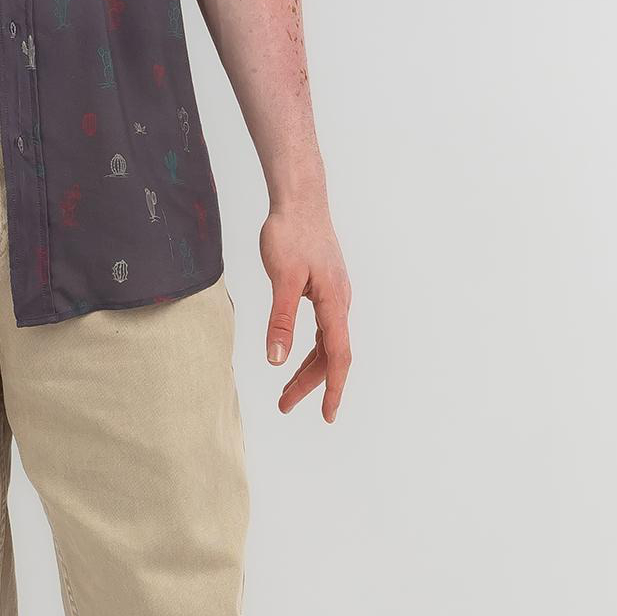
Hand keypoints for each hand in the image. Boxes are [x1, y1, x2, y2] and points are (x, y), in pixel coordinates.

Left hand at [259, 196, 352, 421]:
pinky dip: (309, 349)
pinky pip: (321, 329)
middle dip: (310, 384)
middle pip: (331, 355)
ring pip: (325, 343)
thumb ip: (281, 320)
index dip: (333, 388)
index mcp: (334, 303)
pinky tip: (293, 356)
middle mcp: (340, 303)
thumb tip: (276, 360)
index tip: (328, 415)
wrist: (300, 200)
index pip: (338, 356)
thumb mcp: (282, 279)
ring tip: (285, 391)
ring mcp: (334, 297)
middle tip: (284, 406)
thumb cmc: (291, 233)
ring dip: (307, 369)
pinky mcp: (324, 289)